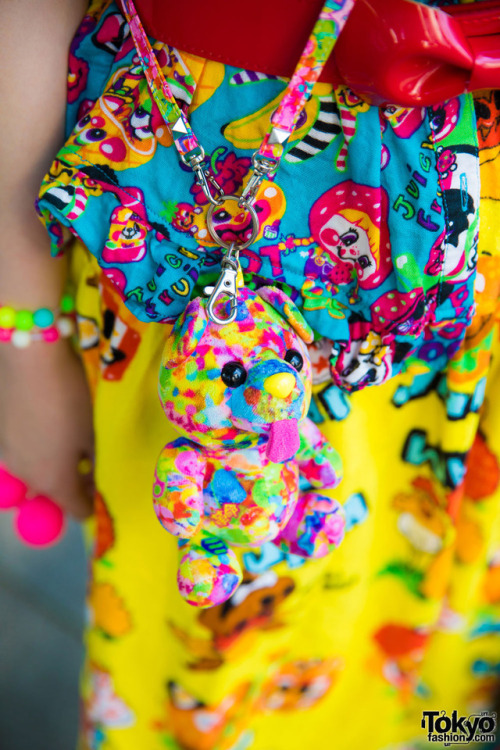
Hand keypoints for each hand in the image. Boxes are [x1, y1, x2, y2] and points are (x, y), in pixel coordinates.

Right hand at [0, 340, 94, 519]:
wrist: (28, 359)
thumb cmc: (69, 397)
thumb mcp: (89, 433)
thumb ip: (87, 462)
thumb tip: (86, 477)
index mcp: (54, 482)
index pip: (76, 510)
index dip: (89, 502)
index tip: (95, 486)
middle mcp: (25, 477)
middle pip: (50, 494)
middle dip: (66, 484)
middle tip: (82, 459)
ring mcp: (6, 457)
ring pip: (31, 474)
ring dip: (47, 465)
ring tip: (61, 435)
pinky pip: (19, 453)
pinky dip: (31, 447)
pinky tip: (41, 420)